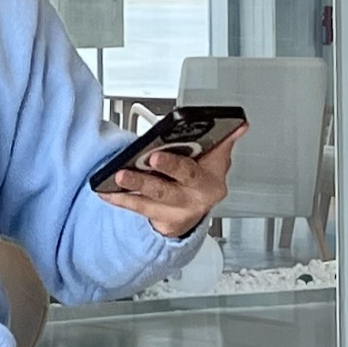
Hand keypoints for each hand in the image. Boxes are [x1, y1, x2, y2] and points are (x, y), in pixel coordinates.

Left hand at [101, 126, 242, 239]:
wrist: (198, 209)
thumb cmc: (204, 178)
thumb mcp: (218, 160)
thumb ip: (224, 141)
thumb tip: (240, 125)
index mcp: (209, 182)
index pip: (192, 172)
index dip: (174, 165)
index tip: (157, 154)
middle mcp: (193, 200)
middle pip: (167, 190)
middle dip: (147, 180)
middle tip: (129, 169)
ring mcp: (177, 213)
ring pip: (150, 201)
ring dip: (130, 189)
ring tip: (115, 177)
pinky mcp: (163, 222)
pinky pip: (139, 210)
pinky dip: (120, 200)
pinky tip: (107, 191)